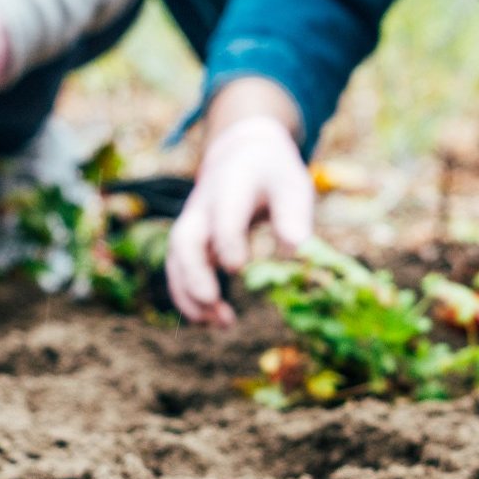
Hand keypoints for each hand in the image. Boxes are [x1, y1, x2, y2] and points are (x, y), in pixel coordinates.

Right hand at [166, 115, 314, 324]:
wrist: (242, 155)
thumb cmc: (273, 176)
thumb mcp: (291, 187)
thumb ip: (293, 217)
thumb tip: (300, 254)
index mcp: (233, 184)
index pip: (223, 212)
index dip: (227, 240)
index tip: (237, 268)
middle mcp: (203, 205)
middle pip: (185, 238)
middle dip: (193, 272)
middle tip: (210, 300)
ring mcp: (192, 223)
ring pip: (178, 260)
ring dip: (190, 293)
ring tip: (219, 323)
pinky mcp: (190, 241)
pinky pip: (180, 270)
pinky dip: (189, 296)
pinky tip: (211, 320)